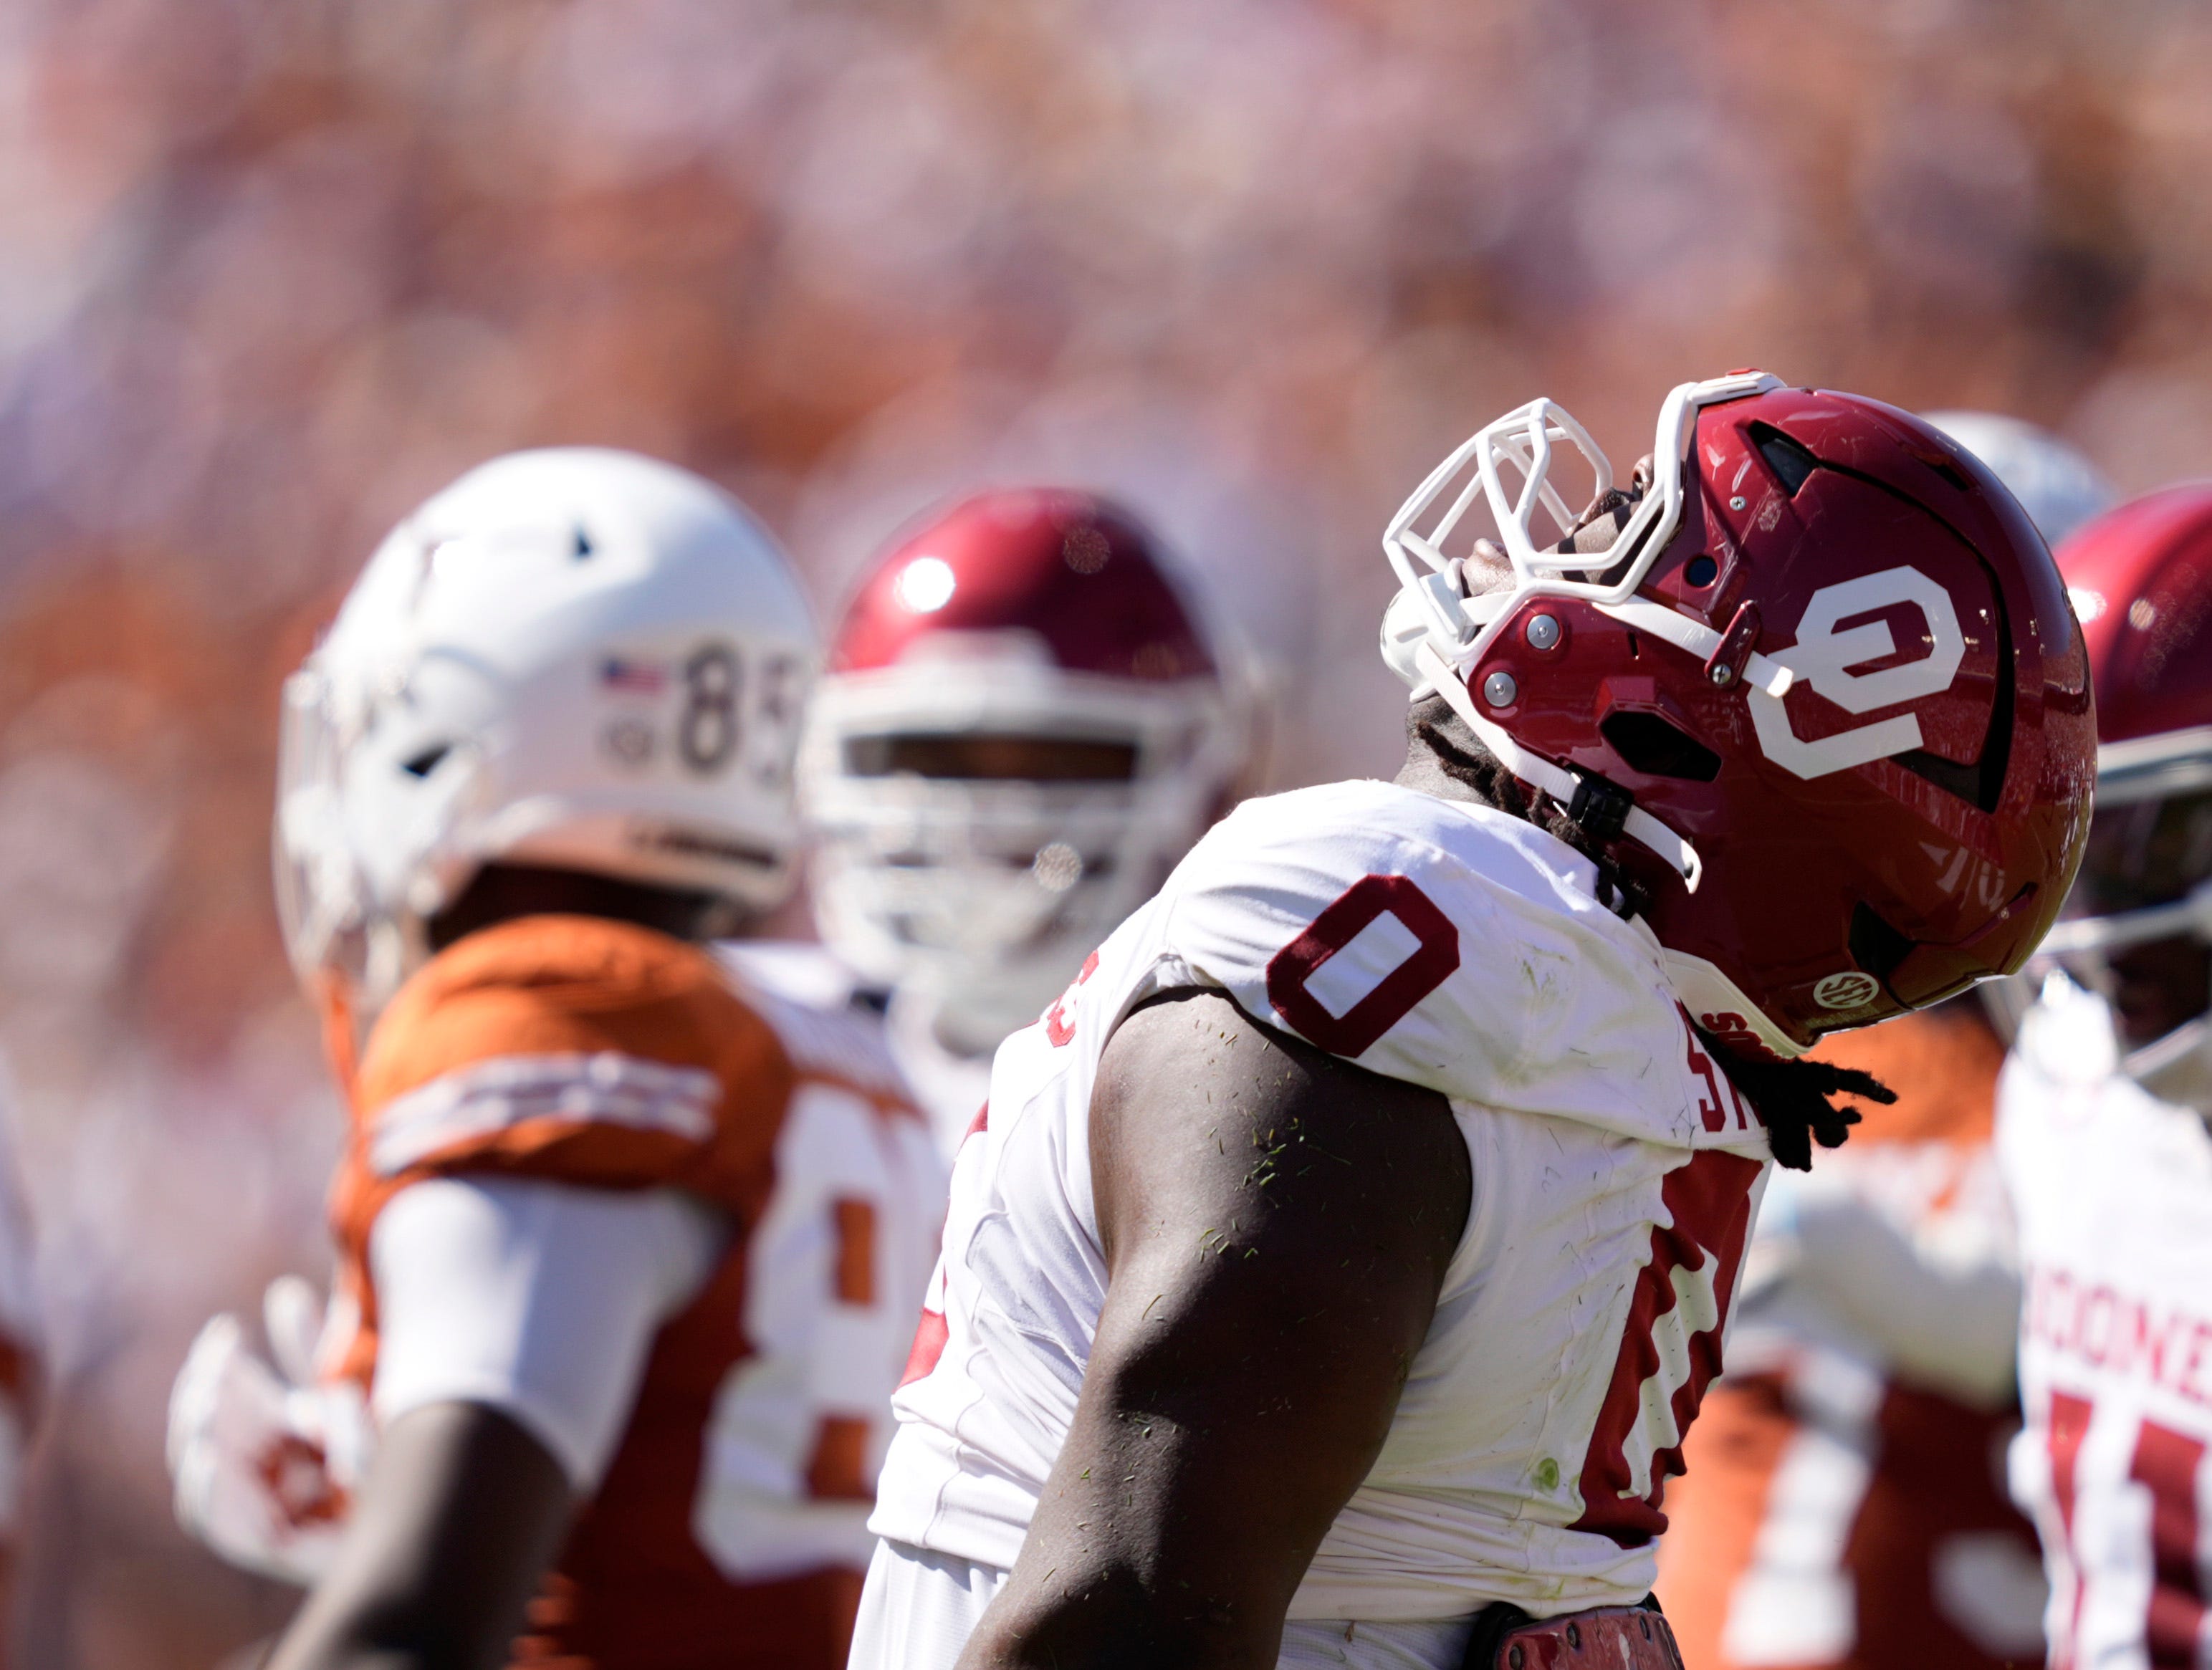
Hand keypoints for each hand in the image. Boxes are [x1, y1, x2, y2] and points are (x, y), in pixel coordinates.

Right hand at [168, 1278, 373, 1584]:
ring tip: (205, 1401)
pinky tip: (210, 1460)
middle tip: (217, 1360)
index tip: (226, 1328)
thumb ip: (317, 1351)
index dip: (217, 1360)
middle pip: (207, 1425)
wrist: (439, 1513)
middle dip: (201, 1393)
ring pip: (204, 1468)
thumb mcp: (356, 1392)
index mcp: (279, 1423)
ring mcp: (263, 1502)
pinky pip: (224, 1526)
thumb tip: (283, 1292)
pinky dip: (208, 1495)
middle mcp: (263, 1463)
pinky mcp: (274, 1544)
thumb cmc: (397, 1451)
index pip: (227, 1389)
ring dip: (194, 1435)